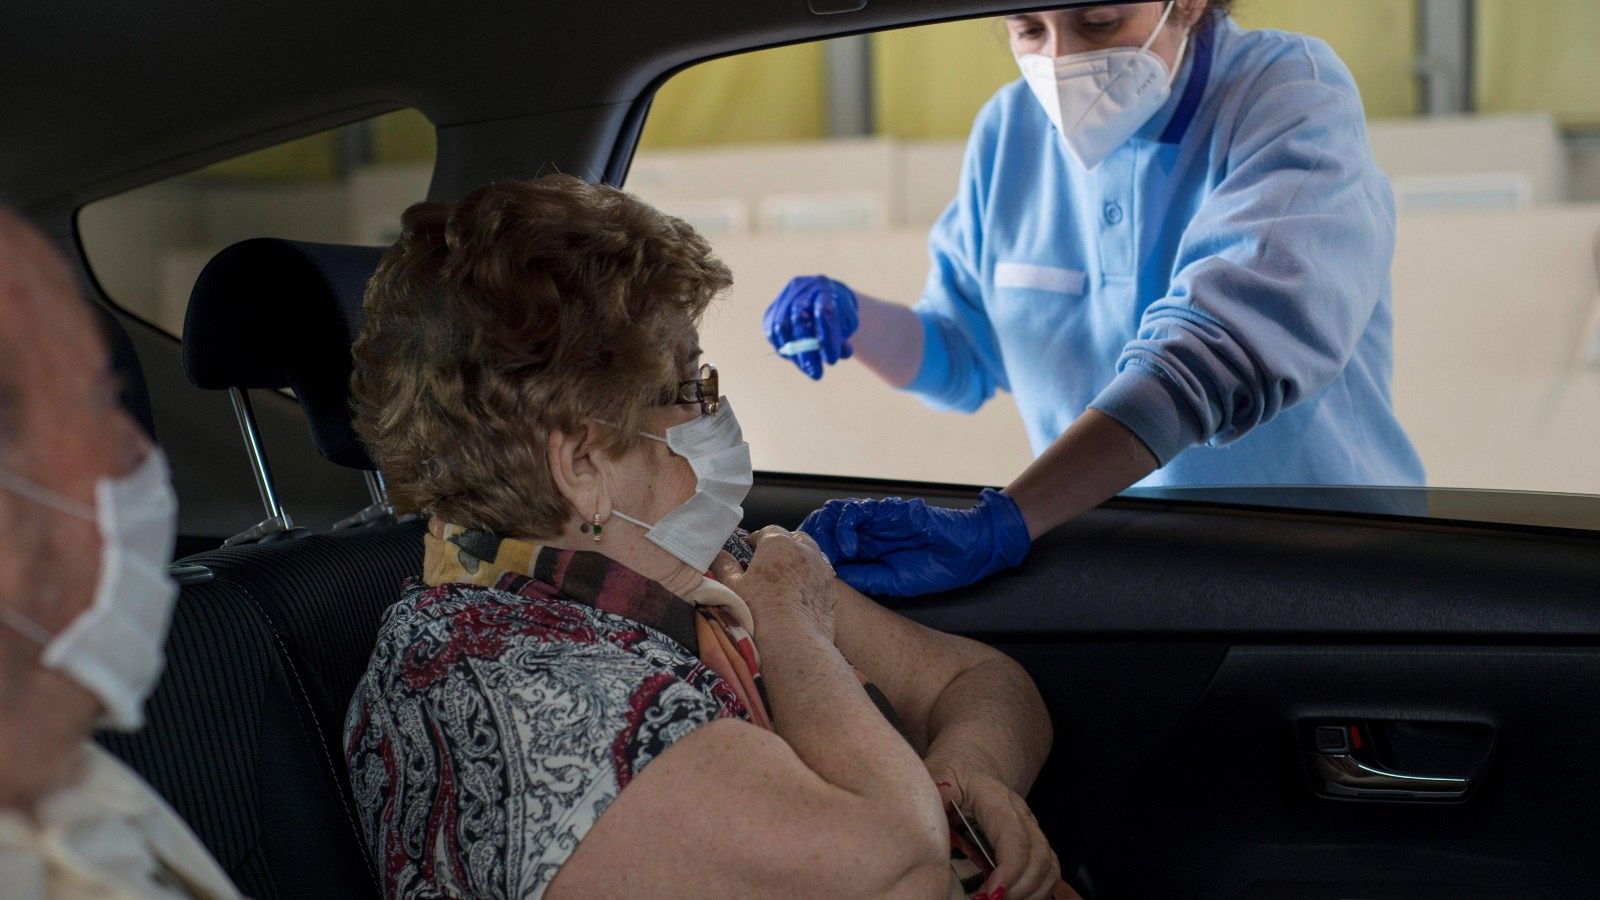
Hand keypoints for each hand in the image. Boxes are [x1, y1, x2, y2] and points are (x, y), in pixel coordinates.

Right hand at [713, 527, 837, 638]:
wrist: (792, 643)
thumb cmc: (757, 612)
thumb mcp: (733, 587)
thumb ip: (725, 565)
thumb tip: (719, 554)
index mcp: (777, 545)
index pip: (768, 531)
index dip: (758, 539)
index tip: (750, 549)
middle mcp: (804, 550)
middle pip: (794, 538)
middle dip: (783, 544)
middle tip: (770, 562)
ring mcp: (821, 569)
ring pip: (812, 554)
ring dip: (800, 558)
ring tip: (788, 575)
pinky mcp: (831, 589)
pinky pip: (821, 575)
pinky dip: (812, 577)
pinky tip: (802, 593)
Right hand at [762, 275, 859, 379]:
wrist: (823, 297)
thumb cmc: (838, 315)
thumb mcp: (847, 326)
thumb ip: (843, 339)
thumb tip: (837, 355)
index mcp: (824, 287)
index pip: (824, 310)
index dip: (826, 337)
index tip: (831, 360)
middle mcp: (802, 288)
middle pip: (799, 318)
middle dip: (807, 351)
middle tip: (816, 374)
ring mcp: (784, 298)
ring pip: (782, 326)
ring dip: (794, 353)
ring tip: (807, 368)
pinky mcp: (772, 310)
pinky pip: (772, 332)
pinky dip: (783, 348)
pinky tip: (796, 358)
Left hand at [800, 489, 1031, 596]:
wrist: (967, 550)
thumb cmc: (935, 567)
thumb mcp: (894, 581)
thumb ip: (866, 577)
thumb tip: (833, 579)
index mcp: (866, 550)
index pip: (829, 547)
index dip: (813, 556)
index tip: (802, 572)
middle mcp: (866, 532)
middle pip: (825, 528)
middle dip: (811, 542)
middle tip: (805, 561)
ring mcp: (875, 519)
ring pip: (835, 515)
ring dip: (825, 533)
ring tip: (825, 553)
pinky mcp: (886, 510)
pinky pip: (857, 511)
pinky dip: (846, 526)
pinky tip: (848, 545)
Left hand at [931, 768, 1063, 899]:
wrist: (969, 767)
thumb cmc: (950, 776)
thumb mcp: (934, 777)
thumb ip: (935, 796)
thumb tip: (934, 817)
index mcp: (996, 798)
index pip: (1013, 836)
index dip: (1009, 869)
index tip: (990, 894)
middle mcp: (1021, 814)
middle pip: (1037, 856)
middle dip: (1019, 888)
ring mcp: (1031, 828)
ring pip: (1048, 866)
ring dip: (1030, 892)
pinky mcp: (1033, 842)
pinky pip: (1048, 870)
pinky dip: (1037, 891)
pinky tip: (1013, 898)